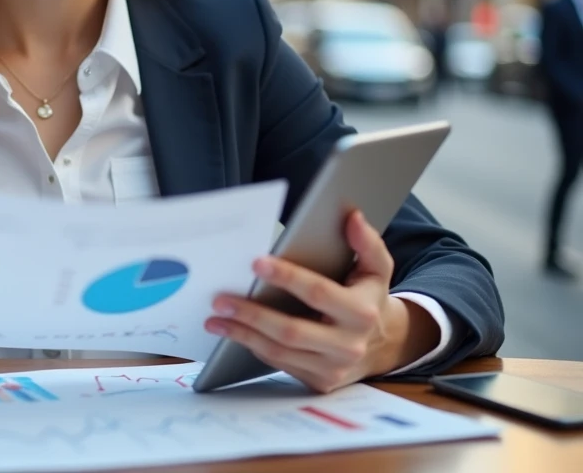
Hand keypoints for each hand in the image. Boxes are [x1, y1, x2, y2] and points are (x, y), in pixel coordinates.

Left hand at [205, 209, 437, 392]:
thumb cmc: (369, 298)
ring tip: (216, 318)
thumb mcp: (377, 269)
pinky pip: (279, 364)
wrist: (384, 345)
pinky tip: (234, 332)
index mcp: (361, 312)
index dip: (287, 277)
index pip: (318, 293)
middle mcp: (348, 345)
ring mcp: (333, 368)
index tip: (256, 263)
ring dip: (243, 334)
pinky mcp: (319, 382)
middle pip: (292, 330)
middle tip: (221, 299)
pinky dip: (253, 346)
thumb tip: (353, 217)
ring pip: (280, 352)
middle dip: (252, 314)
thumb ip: (367, 243)